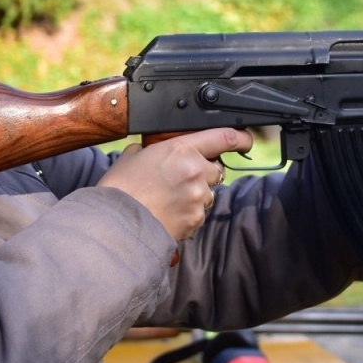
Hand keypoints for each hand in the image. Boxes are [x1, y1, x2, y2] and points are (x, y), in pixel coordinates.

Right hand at [98, 128, 253, 241]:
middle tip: (178, 180)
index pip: (223, 137)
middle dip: (202, 174)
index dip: (239, 138)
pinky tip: (167, 213)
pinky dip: (188, 213)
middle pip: (215, 170)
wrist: (117, 224)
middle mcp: (196, 171)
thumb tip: (150, 152)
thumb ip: (149, 150)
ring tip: (167, 200)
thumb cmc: (121, 189)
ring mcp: (198, 197)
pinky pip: (199, 213)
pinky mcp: (196, 219)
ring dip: (195, 194)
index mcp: (182, 149)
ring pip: (207, 193)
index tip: (246, 140)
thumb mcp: (132, 156)